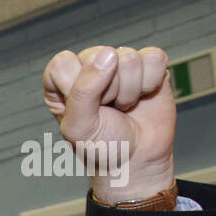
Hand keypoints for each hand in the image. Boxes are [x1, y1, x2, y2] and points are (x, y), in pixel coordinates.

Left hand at [43, 46, 174, 200]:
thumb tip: (108, 55)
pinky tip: (144, 96)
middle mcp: (89, 67)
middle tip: (108, 110)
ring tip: (124, 106)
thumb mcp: (79, 127)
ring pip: (129, 57)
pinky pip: (154, 58)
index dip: (77, 86)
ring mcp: (119, 63)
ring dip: (130, 90)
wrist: (136, 160)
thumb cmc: (101, 146)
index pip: (63, 62)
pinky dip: (151, 83)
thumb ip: (83, 91)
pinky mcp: (148, 65)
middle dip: (107, 91)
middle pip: (100, 56)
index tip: (85, 109)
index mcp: (62, 80)